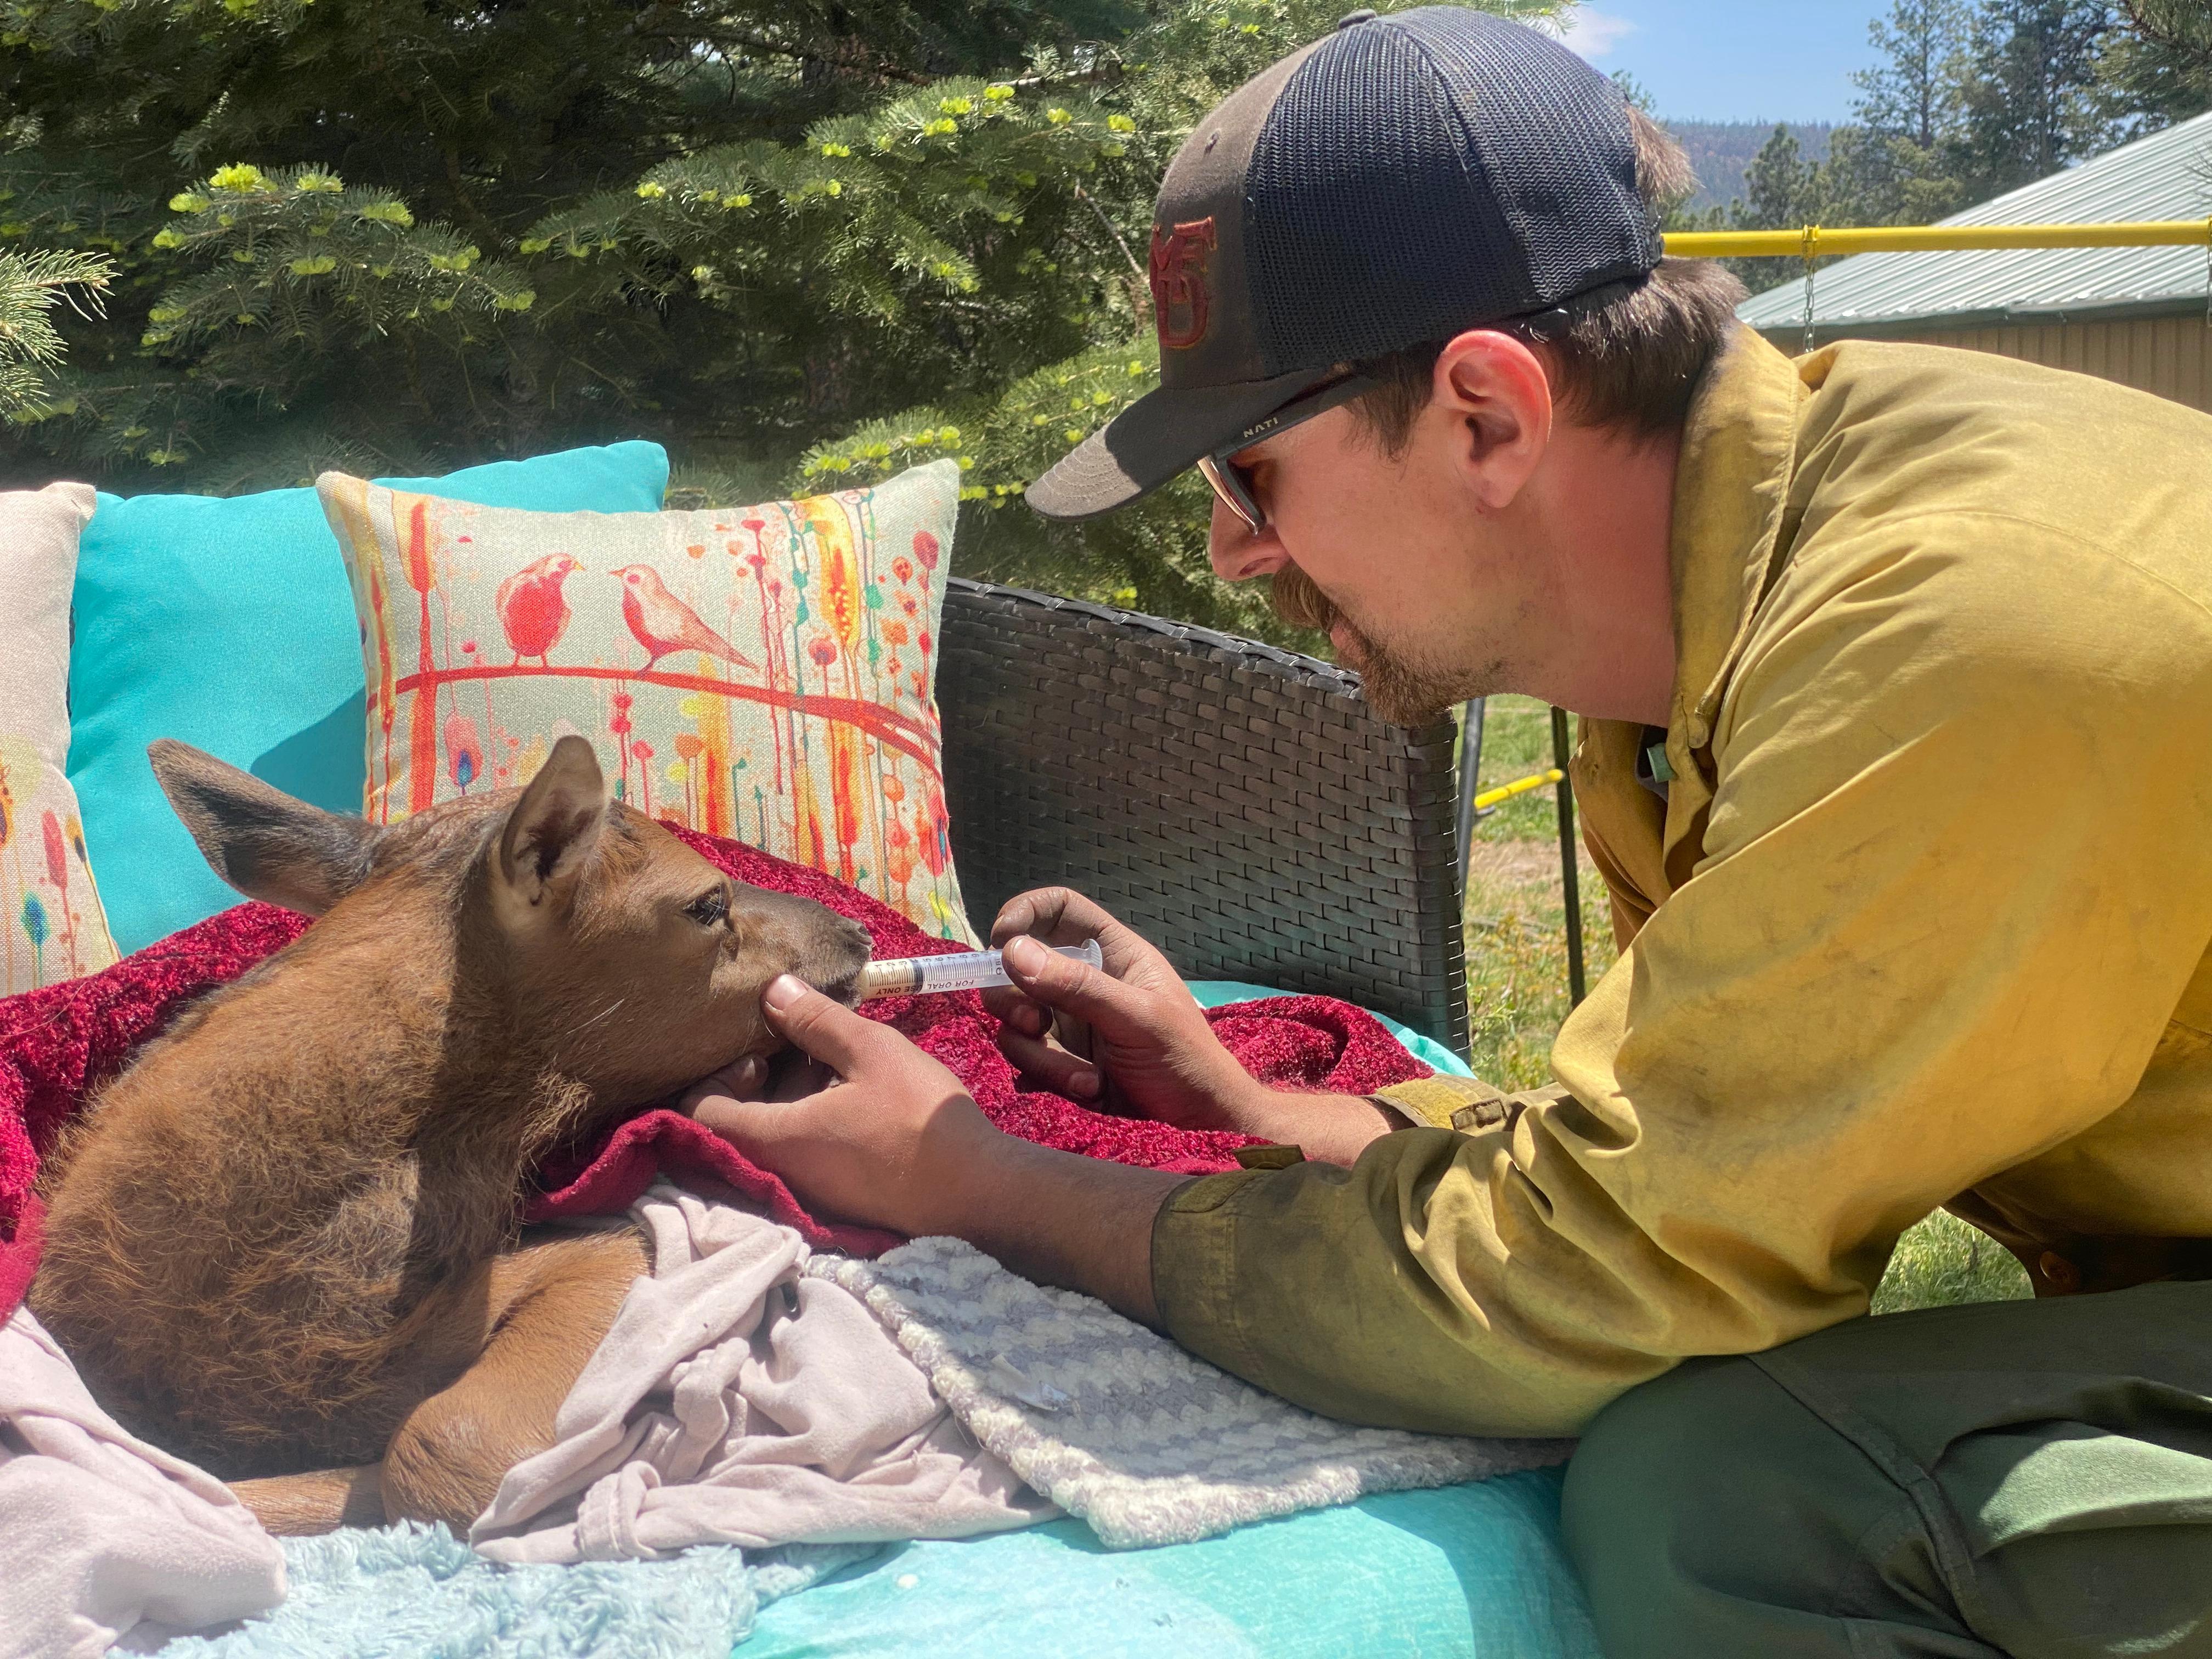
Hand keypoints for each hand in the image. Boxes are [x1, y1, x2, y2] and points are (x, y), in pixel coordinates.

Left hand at [682, 975, 1007, 1237]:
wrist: (975, 1192)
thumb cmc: (920, 1118)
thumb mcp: (870, 1052)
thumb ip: (815, 1020)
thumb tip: (771, 990)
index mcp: (776, 1138)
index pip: (702, 1112)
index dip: (715, 1076)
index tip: (758, 1051)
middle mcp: (780, 1173)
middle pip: (738, 1125)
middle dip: (758, 1082)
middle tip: (795, 1048)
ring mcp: (809, 1189)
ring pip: (775, 1138)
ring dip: (792, 1099)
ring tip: (833, 1061)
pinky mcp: (837, 1196)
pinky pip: (804, 1153)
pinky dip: (814, 1121)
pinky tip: (853, 1093)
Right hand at [982, 888, 1268, 1132]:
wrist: (1199, 1121)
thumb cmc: (1185, 1057)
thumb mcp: (1137, 1017)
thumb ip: (1077, 986)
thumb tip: (1012, 950)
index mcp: (1110, 953)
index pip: (1057, 909)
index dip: (1024, 914)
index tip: (1001, 942)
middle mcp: (1082, 982)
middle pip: (1017, 968)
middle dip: (1015, 1000)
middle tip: (1034, 1025)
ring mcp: (1068, 1022)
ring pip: (1015, 1022)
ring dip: (1044, 1055)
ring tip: (1088, 1079)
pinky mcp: (1060, 1060)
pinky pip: (1027, 1059)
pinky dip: (1049, 1077)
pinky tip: (1088, 1090)